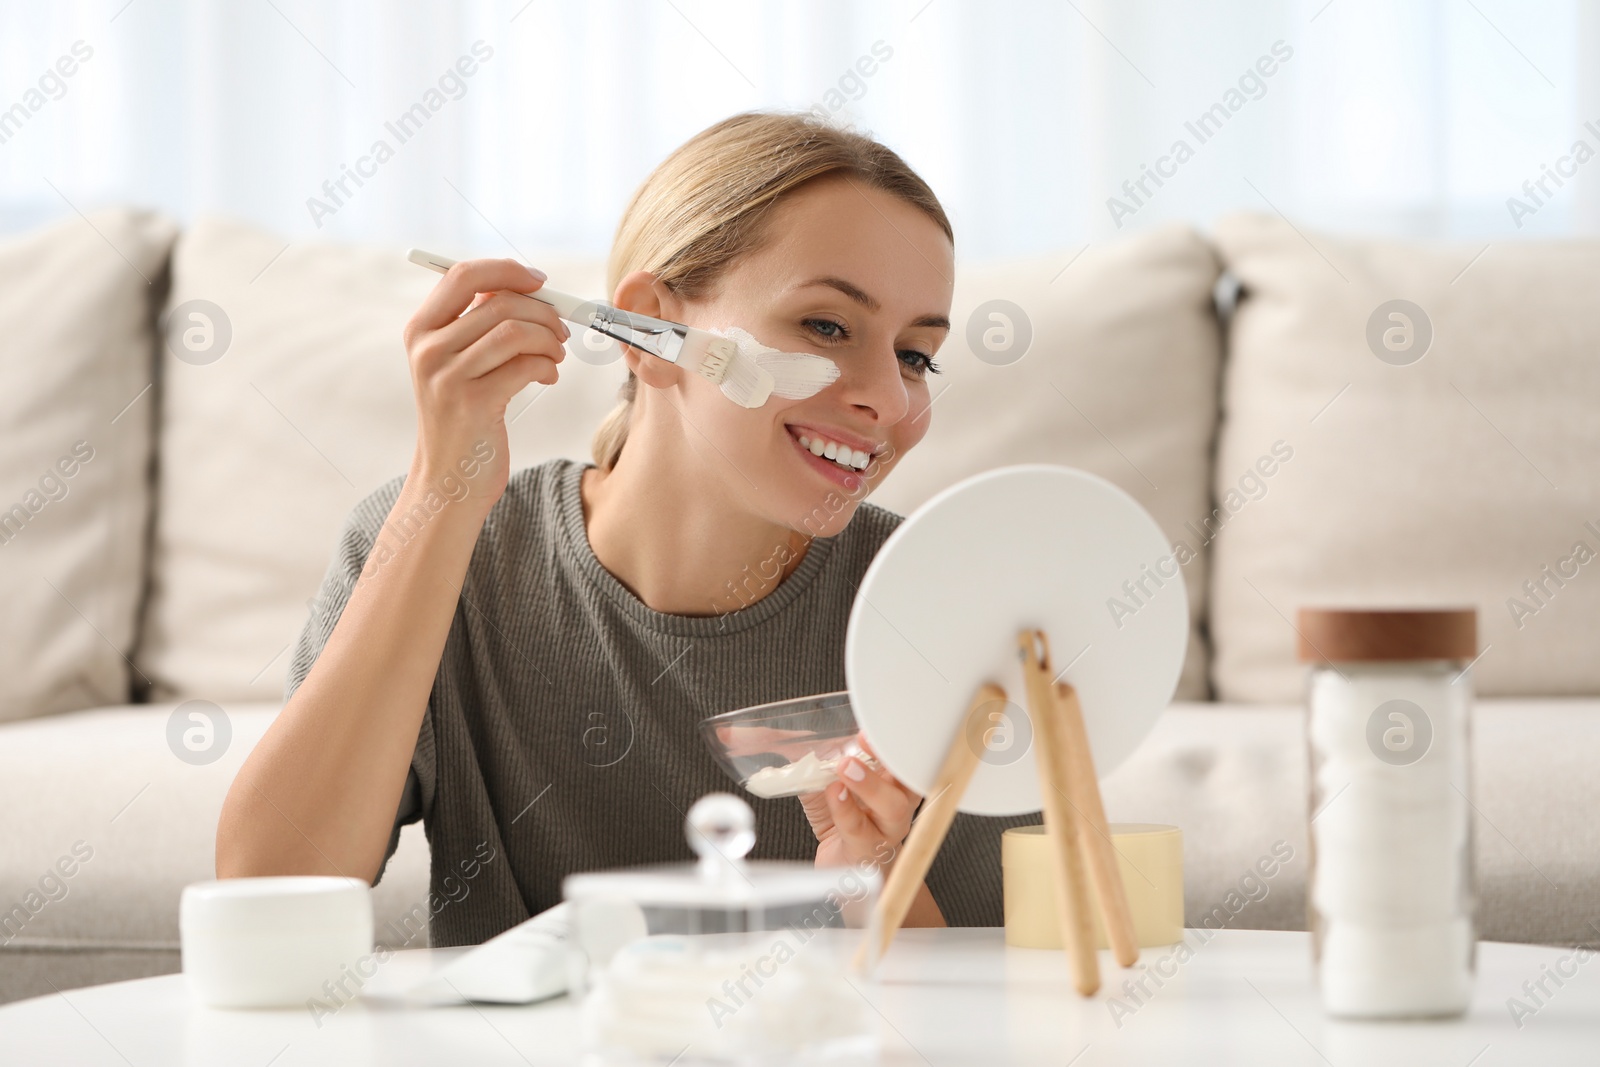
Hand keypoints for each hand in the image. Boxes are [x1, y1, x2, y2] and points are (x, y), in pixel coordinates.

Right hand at [401, 258, 569, 516]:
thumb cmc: (464, 417)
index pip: (463, 274)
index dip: (507, 270)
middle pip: (499, 301)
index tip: (540, 282)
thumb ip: (476, 324)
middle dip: (542, 310)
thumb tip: (524, 285)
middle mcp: (428, 349)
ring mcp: (448, 376)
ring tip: (555, 355)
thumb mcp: (456, 365)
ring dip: (549, 340)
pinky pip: (526, 365)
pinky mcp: (473, 403)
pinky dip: (549, 366)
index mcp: (420, 330)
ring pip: (515, 331)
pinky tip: (548, 377)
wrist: (449, 480)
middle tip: (560, 328)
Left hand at [798, 735, 918, 873]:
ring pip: (892, 807)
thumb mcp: (834, 788)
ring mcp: (887, 830)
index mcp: (894, 785)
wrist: (847, 870)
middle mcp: (899, 805)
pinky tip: (834, 794)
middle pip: (908, 778)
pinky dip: (845, 810)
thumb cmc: (846, 825)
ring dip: (869, 785)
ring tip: (845, 769)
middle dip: (886, 756)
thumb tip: (790, 741)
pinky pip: (860, 830)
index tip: (871, 728)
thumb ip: (820, 765)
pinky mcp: (867, 851)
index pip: (904, 758)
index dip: (894, 742)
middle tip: (860, 740)